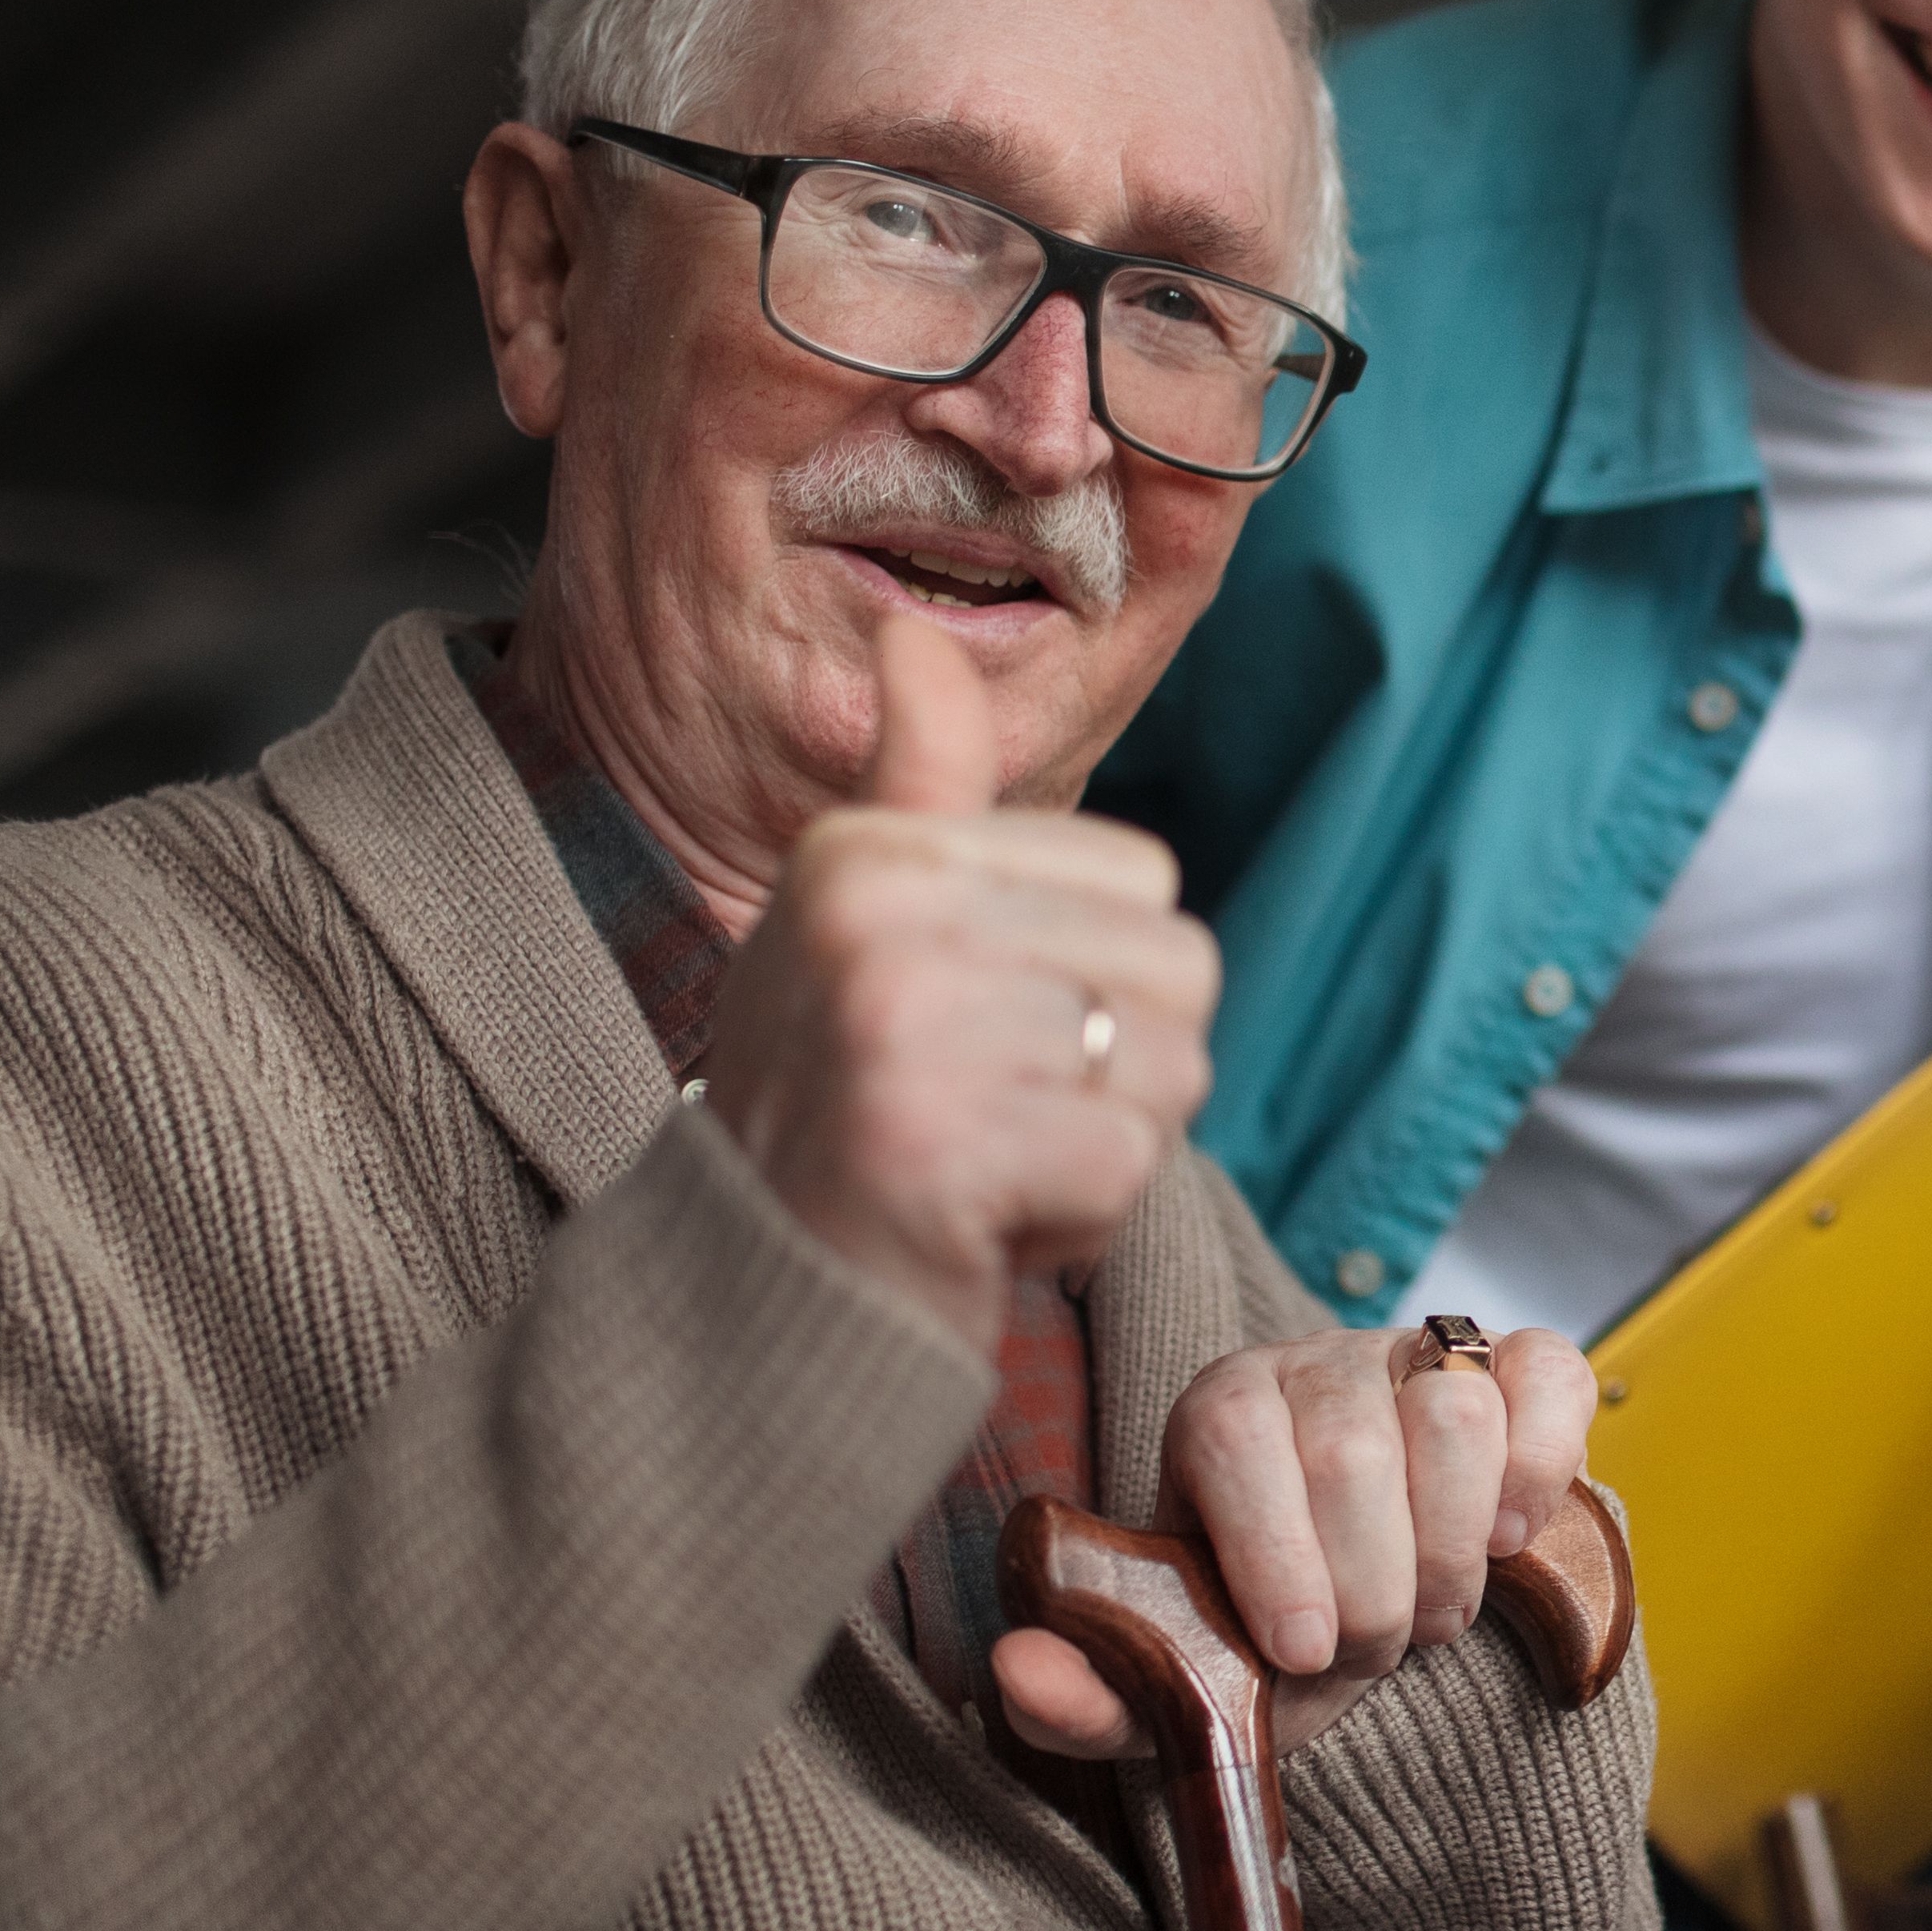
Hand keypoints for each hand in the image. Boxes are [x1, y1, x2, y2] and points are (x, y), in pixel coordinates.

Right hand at [697, 610, 1217, 1347]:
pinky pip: (1132, 1168)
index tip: (976, 1031)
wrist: (751, 1297)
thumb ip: (923, 783)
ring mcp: (902, 1028)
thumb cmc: (839, 1105)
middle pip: (1180, 969)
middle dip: (1112, 1072)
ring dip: (1100, 1148)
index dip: (1092, 976)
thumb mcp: (865, 921)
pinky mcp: (936, 1150)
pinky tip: (978, 1224)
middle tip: (983, 1113)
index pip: (1145, 877)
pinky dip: (1080, 1221)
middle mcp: (877, 915)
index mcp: (870, 846)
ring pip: (1170, 1071)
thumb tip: (916, 633)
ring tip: (982, 1165)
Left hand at [996, 1321, 1600, 1759]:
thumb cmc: (1271, 1632)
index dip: (1274, 1553)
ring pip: (1452, 1411)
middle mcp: (1315, 1364)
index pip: (1236, 1441)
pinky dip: (1539, 1466)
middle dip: (1375, 1585)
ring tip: (1436, 1609)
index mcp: (1218, 1413)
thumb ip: (1095, 1693)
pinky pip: (1547, 1376)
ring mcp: (1420, 1355)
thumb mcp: (1185, 1681)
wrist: (1378, 1598)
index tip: (1301, 1649)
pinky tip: (1509, 1536)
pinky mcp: (1516, 1364)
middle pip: (1352, 1447)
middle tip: (1373, 1650)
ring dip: (1455, 1545)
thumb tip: (1017, 1670)